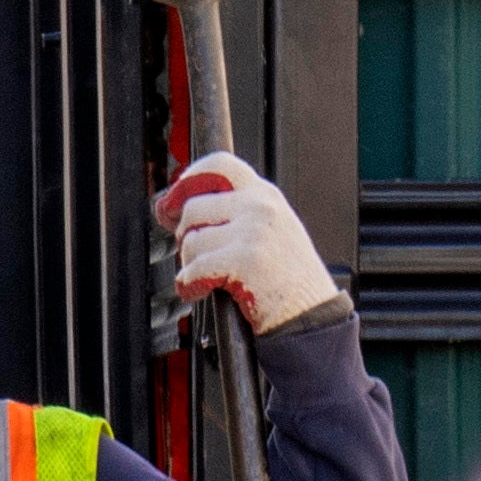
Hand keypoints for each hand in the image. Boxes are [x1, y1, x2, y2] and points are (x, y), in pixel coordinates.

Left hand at [157, 149, 337, 333]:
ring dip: (190, 265)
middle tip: (197, 256)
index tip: (171, 203)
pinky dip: (189, 285)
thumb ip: (231, 212)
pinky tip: (200, 291)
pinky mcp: (245, 259)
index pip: (218, 165)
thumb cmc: (285, 279)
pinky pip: (193, 268)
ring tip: (209, 278)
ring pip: (190, 240)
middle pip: (193, 207)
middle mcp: (260, 207)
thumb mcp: (267, 230)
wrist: (310, 314)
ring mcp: (253, 231)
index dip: (187, 181)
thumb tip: (174, 205)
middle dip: (185, 235)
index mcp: (264, 195)